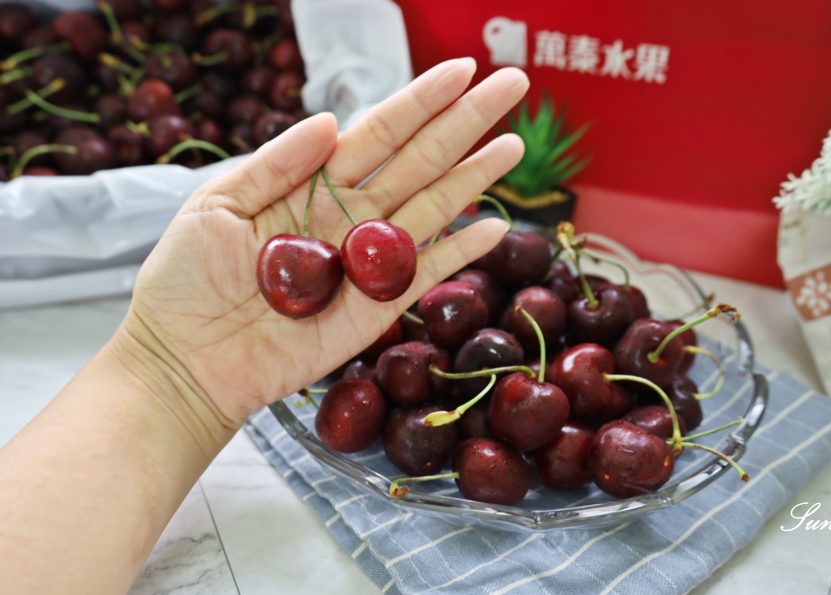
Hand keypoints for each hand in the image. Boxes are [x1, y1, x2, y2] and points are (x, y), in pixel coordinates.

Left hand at [119, 59, 528, 426]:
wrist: (187, 358)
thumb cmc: (187, 280)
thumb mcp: (217, 204)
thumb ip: (277, 162)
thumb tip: (332, 119)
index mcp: (312, 183)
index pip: (379, 132)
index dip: (420, 100)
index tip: (461, 69)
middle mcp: (349, 216)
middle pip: (419, 159)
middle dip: (465, 121)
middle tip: (511, 83)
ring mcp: (368, 261)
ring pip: (433, 207)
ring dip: (475, 176)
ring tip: (513, 145)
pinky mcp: (378, 307)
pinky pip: (428, 272)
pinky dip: (462, 252)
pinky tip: (494, 225)